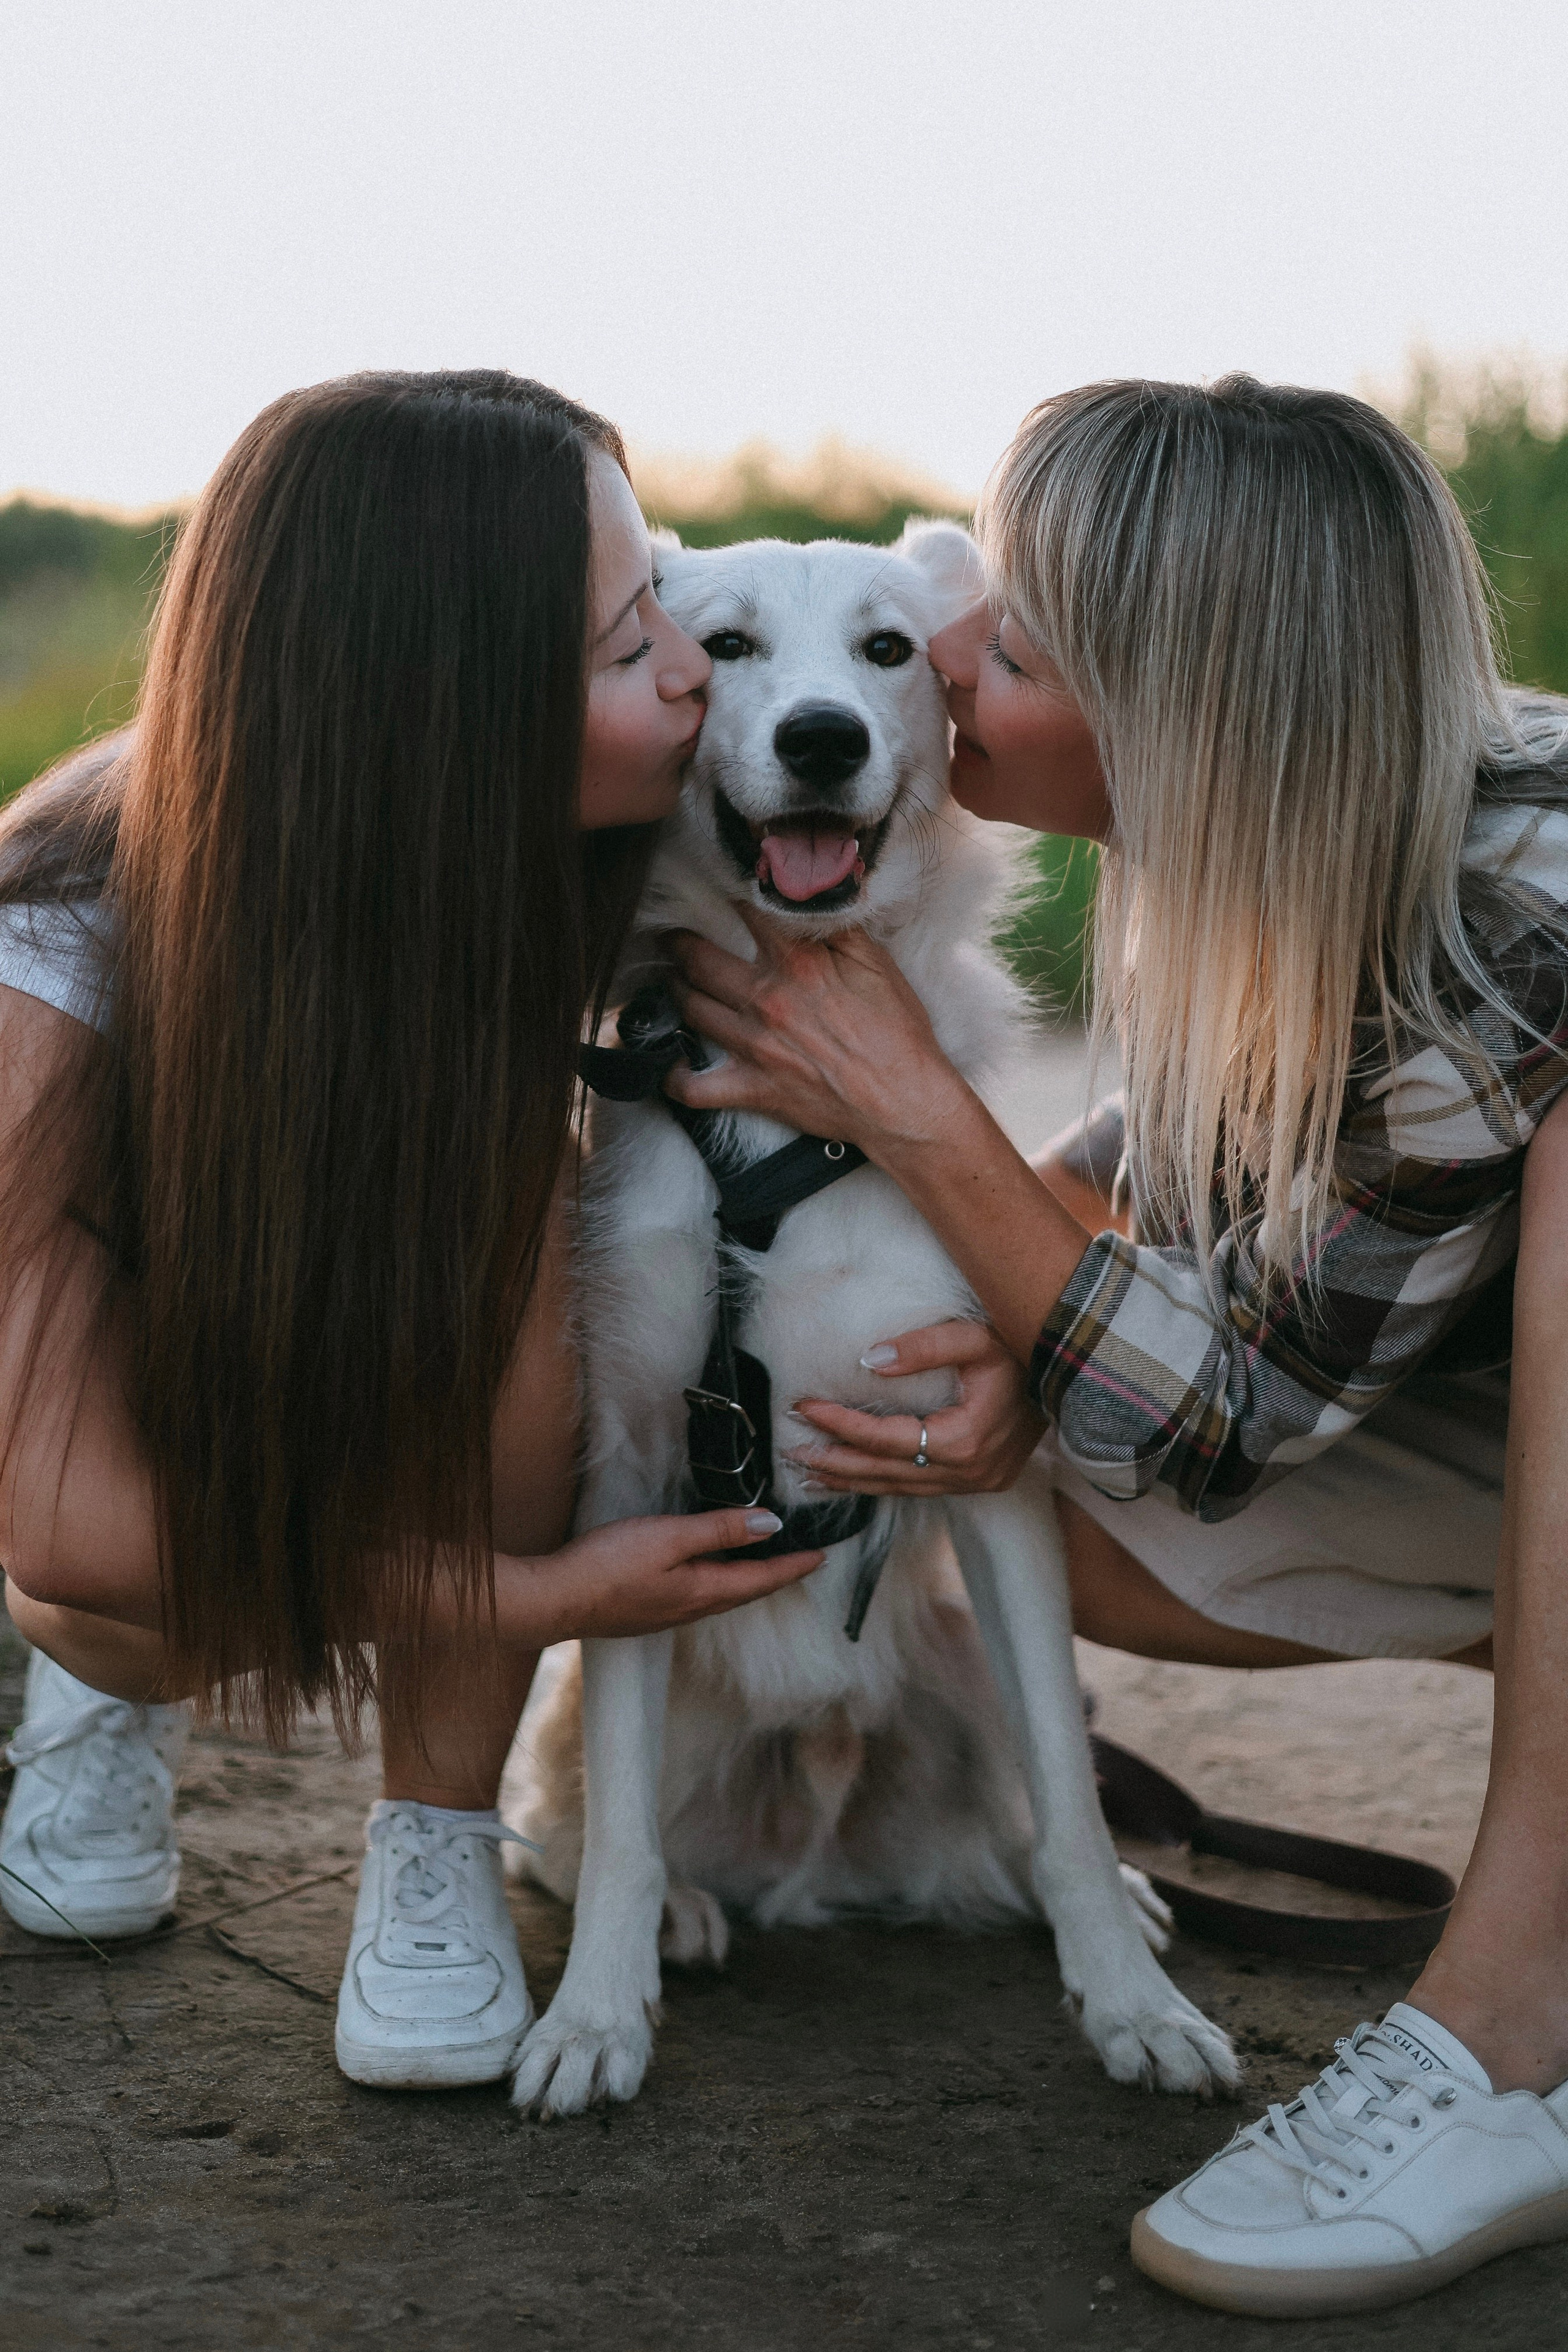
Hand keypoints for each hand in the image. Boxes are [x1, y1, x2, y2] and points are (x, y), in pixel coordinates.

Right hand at [503, 1508, 824, 1643]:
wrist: (555, 1600)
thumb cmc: (608, 1565)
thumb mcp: (669, 1537)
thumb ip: (719, 1529)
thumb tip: (770, 1524)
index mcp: (703, 1591)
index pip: (762, 1579)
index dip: (793, 1566)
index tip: (822, 1556)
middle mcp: (691, 1609)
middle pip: (746, 1591)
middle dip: (777, 1576)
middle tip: (802, 1560)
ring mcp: (668, 1614)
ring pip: (722, 1595)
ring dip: (748, 1580)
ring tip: (763, 1564)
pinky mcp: (647, 1611)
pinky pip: (698, 1596)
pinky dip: (718, 1582)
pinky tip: (709, 1573)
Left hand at [664, 910, 972, 1161]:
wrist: (903, 1102)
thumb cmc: (898, 1034)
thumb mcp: (878, 964)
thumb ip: (841, 926)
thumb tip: (824, 890)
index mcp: (797, 963)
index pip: (748, 912)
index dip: (732, 894)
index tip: (721, 889)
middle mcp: (766, 1000)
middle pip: (698, 960)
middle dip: (678, 944)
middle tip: (669, 938)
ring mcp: (753, 1046)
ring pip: (690, 1009)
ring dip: (673, 991)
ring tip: (671, 982)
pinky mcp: (751, 1089)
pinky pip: (692, 1087)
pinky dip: (673, 1076)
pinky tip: (671, 1063)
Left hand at [782, 1320, 1044, 1497]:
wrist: (1069, 1374)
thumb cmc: (1020, 1350)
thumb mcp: (974, 1337)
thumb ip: (923, 1347)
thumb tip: (870, 1361)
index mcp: (965, 1440)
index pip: (885, 1437)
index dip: (840, 1424)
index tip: (803, 1406)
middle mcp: (969, 1472)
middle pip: (886, 1472)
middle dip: (835, 1461)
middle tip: (792, 1450)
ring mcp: (976, 1483)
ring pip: (900, 1488)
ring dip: (853, 1480)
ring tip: (810, 1472)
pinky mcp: (980, 1482)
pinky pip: (919, 1488)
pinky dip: (882, 1482)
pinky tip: (856, 1476)